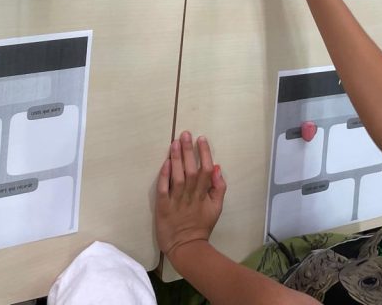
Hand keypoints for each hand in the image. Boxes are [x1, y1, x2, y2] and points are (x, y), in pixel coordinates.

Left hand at [156, 132, 226, 258]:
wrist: (186, 248)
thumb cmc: (200, 226)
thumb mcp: (216, 208)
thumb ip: (218, 188)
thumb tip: (217, 166)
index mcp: (204, 195)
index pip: (206, 171)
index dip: (204, 154)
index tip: (201, 138)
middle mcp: (191, 196)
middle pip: (191, 170)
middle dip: (189, 151)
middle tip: (185, 134)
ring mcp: (176, 201)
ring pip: (178, 177)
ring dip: (176, 159)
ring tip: (175, 142)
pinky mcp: (163, 207)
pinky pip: (164, 190)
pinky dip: (164, 177)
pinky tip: (165, 163)